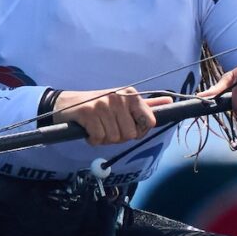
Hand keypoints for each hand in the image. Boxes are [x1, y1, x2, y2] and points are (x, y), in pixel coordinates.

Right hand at [50, 87, 171, 145]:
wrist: (66, 103)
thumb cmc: (99, 105)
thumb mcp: (123, 102)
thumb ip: (146, 105)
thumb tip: (170, 101)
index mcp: (131, 95)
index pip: (149, 122)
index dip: (139, 132)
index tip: (127, 127)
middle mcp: (119, 98)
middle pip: (130, 135)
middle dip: (118, 137)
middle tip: (108, 127)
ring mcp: (103, 104)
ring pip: (114, 138)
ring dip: (104, 139)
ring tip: (98, 127)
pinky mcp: (89, 113)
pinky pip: (99, 138)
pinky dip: (93, 140)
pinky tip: (89, 131)